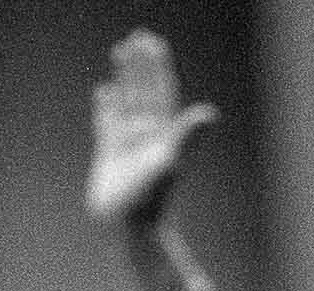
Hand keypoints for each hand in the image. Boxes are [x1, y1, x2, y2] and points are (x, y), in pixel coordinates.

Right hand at [86, 29, 217, 227]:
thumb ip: (188, 136)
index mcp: (162, 133)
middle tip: (136, 37)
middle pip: (144, 91)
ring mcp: (129, 145)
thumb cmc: (151, 201)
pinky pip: (108, 124)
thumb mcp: (169, 163)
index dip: (156, 67)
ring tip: (119, 53)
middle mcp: (148, 136)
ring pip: (126, 103)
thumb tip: (210, 113)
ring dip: (124, 78)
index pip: (160, 91)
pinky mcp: (110, 157)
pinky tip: (104, 92)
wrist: (130, 230)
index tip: (151, 42)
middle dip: (141, 65)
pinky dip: (106, 107)